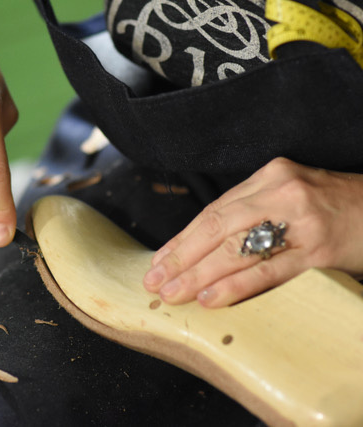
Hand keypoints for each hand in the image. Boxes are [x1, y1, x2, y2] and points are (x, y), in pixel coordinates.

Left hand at [143, 157, 362, 307]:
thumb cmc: (336, 209)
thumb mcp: (290, 197)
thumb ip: (251, 214)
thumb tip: (202, 250)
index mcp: (269, 176)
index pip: (213, 211)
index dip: (182, 239)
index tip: (159, 261)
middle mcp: (281, 191)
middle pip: (216, 227)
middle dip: (181, 257)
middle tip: (155, 281)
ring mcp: (300, 219)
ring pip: (236, 249)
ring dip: (198, 275)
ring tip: (173, 293)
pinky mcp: (317, 248)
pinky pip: (268, 270)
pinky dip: (235, 285)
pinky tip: (210, 297)